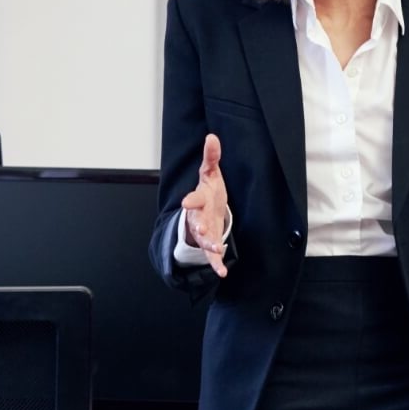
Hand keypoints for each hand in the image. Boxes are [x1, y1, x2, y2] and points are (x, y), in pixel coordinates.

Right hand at [181, 133, 229, 276]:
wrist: (206, 210)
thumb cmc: (209, 190)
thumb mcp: (210, 173)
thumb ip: (211, 157)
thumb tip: (212, 136)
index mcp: (199, 199)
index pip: (194, 199)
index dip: (190, 200)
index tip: (186, 202)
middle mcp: (198, 217)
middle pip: (195, 222)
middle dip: (197, 226)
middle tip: (199, 230)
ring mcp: (203, 231)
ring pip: (203, 240)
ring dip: (209, 246)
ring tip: (217, 250)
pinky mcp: (210, 242)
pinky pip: (212, 256)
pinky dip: (216, 264)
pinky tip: (223, 272)